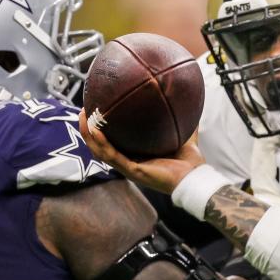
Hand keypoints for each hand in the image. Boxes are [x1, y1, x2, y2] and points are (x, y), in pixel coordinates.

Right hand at [79, 110, 203, 194]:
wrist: (196, 179)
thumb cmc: (190, 162)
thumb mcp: (184, 135)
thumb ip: (184, 120)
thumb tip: (187, 100)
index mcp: (136, 155)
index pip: (113, 142)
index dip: (102, 129)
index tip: (96, 110)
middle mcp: (129, 162)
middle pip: (100, 146)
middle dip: (89, 129)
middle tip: (83, 111)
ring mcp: (129, 168)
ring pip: (100, 151)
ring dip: (89, 135)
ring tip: (83, 117)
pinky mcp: (133, 171)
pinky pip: (112, 156)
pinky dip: (102, 143)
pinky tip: (95, 130)